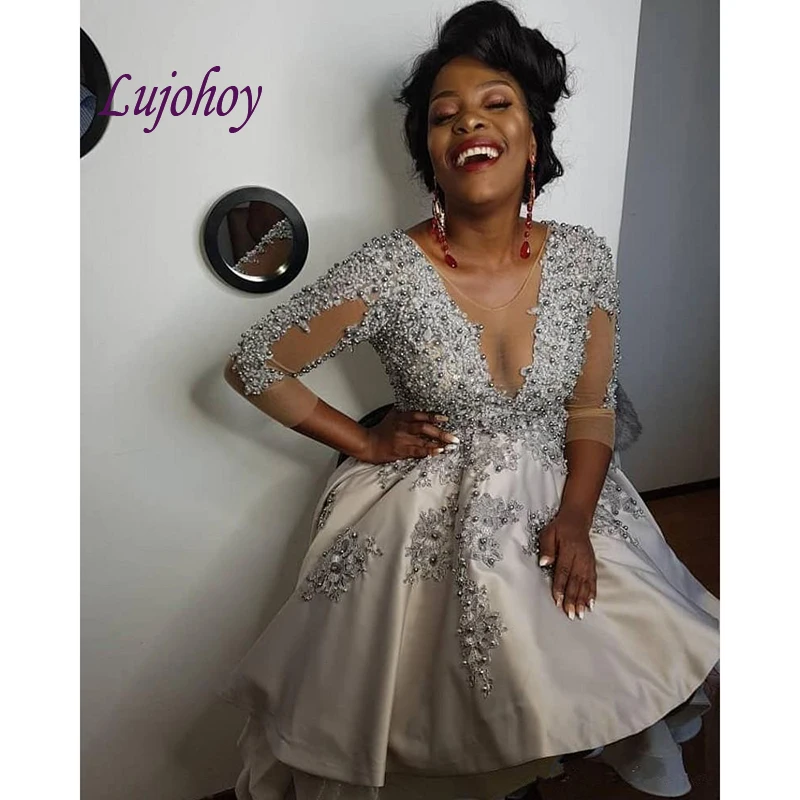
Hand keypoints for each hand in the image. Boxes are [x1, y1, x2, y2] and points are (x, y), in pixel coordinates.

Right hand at [358, 409, 458, 463]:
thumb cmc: (380, 431)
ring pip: (423, 440)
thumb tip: (416, 405)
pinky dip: (429, 451)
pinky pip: (418, 451)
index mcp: (401, 417)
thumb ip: (404, 411)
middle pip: (425, 427)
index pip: (420, 414)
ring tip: (450, 445)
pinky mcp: (401, 450)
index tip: (446, 418)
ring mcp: (402, 439)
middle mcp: (403, 427)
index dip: (433, 416)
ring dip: (439, 442)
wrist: (368, 444)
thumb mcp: (392, 416)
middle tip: (454, 437)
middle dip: (441, 432)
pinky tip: (437, 451)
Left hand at [538, 505, 596, 619]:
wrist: (576, 521)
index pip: (563, 571)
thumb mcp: (547, 533)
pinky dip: (592, 593)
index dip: (560, 587)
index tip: (558, 601)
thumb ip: (546, 548)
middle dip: (573, 599)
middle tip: (570, 614)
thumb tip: (543, 563)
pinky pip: (593, 581)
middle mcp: (580, 558)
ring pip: (585, 583)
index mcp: (568, 550)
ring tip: (580, 613)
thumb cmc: (559, 528)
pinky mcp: (592, 565)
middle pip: (576, 581)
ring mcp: (588, 562)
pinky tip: (591, 604)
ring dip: (583, 599)